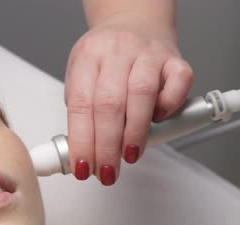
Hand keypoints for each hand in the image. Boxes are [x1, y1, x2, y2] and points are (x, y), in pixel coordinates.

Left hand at [64, 21, 192, 184]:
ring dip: (135, 133)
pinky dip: (169, 106)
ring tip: (129, 156)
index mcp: (89, 56)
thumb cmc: (106, 57)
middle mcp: (117, 52)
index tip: (82, 166)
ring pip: (142, 95)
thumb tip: (79, 152)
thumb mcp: (81, 74)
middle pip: (109, 104)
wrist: (133, 22)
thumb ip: (81, 108)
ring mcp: (148, 53)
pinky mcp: (175, 59)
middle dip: (106, 145)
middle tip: (105, 171)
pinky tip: (158, 121)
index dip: (81, 140)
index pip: (80, 104)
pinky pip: (178, 84)